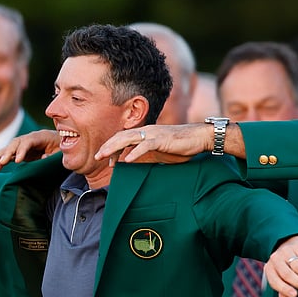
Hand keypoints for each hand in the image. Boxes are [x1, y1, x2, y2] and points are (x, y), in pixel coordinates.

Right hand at [0, 129, 60, 170]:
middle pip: (16, 143)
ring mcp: (24, 144)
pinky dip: (2, 160)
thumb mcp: (61, 151)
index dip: (22, 150)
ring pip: (9, 148)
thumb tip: (43, 157)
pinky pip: (9, 155)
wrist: (62, 142)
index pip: (28, 142)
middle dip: (7, 152)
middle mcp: (29, 138)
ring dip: (0, 156)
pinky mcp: (21, 151)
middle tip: (1, 162)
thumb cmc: (62, 147)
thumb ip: (53, 154)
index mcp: (41, 136)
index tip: (17, 161)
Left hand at [94, 124, 210, 163]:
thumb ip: (149, 157)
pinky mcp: (162, 139)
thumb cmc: (182, 146)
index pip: (124, 139)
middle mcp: (147, 131)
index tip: (106, 160)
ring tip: (105, 157)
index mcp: (146, 134)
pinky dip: (135, 152)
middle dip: (108, 146)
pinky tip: (128, 160)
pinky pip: (146, 145)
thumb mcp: (162, 153)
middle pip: (122, 137)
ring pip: (129, 139)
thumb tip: (139, 165)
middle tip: (97, 157)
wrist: (200, 137)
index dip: (113, 148)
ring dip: (115, 148)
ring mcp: (154, 134)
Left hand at [263, 235, 297, 296]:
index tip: (295, 295)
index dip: (285, 289)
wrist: (292, 243)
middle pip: (287, 274)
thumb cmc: (287, 265)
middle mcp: (275, 259)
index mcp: (269, 269)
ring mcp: (286, 251)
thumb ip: (283, 290)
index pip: (274, 281)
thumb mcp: (282, 278)